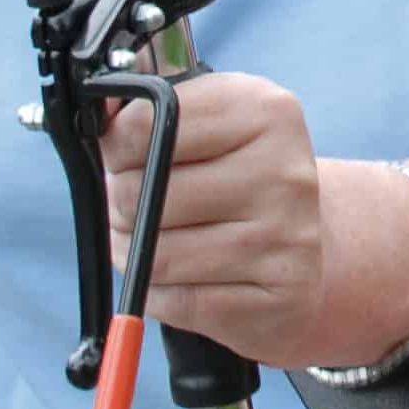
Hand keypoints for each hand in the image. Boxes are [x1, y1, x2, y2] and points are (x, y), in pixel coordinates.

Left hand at [101, 69, 328, 364]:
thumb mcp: (213, 125)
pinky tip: (181, 278)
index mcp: (267, 111)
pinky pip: (177, 301)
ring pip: (156, 255)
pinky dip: (160, 294)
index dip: (119, 144)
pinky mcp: (277, 297)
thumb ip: (157, 112)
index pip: (153, 122)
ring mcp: (285, 238)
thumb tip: (101, 107)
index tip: (125, 153)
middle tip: (137, 205)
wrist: (308, 252)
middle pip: (146, 193)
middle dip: (123, 204)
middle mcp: (284, 171)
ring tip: (152, 242)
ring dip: (134, 253)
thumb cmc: (241, 180)